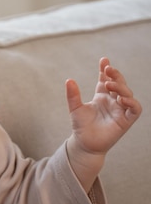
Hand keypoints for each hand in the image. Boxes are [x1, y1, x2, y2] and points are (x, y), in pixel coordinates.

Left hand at [65, 57, 141, 191]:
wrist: (84, 143)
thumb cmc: (81, 126)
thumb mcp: (75, 108)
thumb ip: (73, 95)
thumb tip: (69, 80)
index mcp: (102, 96)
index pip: (106, 79)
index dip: (106, 70)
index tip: (103, 60)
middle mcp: (112, 101)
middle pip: (118, 84)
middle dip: (115, 75)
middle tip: (108, 69)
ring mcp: (120, 110)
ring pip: (128, 94)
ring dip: (121, 87)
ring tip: (109, 84)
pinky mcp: (126, 120)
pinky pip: (135, 109)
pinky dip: (131, 102)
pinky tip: (121, 99)